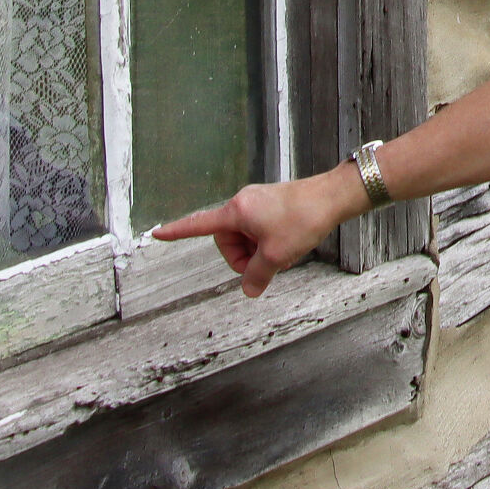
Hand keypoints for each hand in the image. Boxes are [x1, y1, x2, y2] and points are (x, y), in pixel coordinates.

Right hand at [149, 167, 363, 297]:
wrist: (332, 198)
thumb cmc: (303, 219)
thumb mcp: (276, 256)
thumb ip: (257, 276)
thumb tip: (249, 290)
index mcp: (236, 211)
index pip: (198, 225)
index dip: (176, 232)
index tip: (157, 233)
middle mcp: (242, 203)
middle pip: (227, 240)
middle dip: (243, 257)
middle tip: (267, 263)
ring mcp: (257, 203)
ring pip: (245, 238)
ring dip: (258, 252)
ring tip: (282, 253)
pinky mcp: (271, 205)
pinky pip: (259, 231)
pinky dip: (267, 244)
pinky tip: (287, 246)